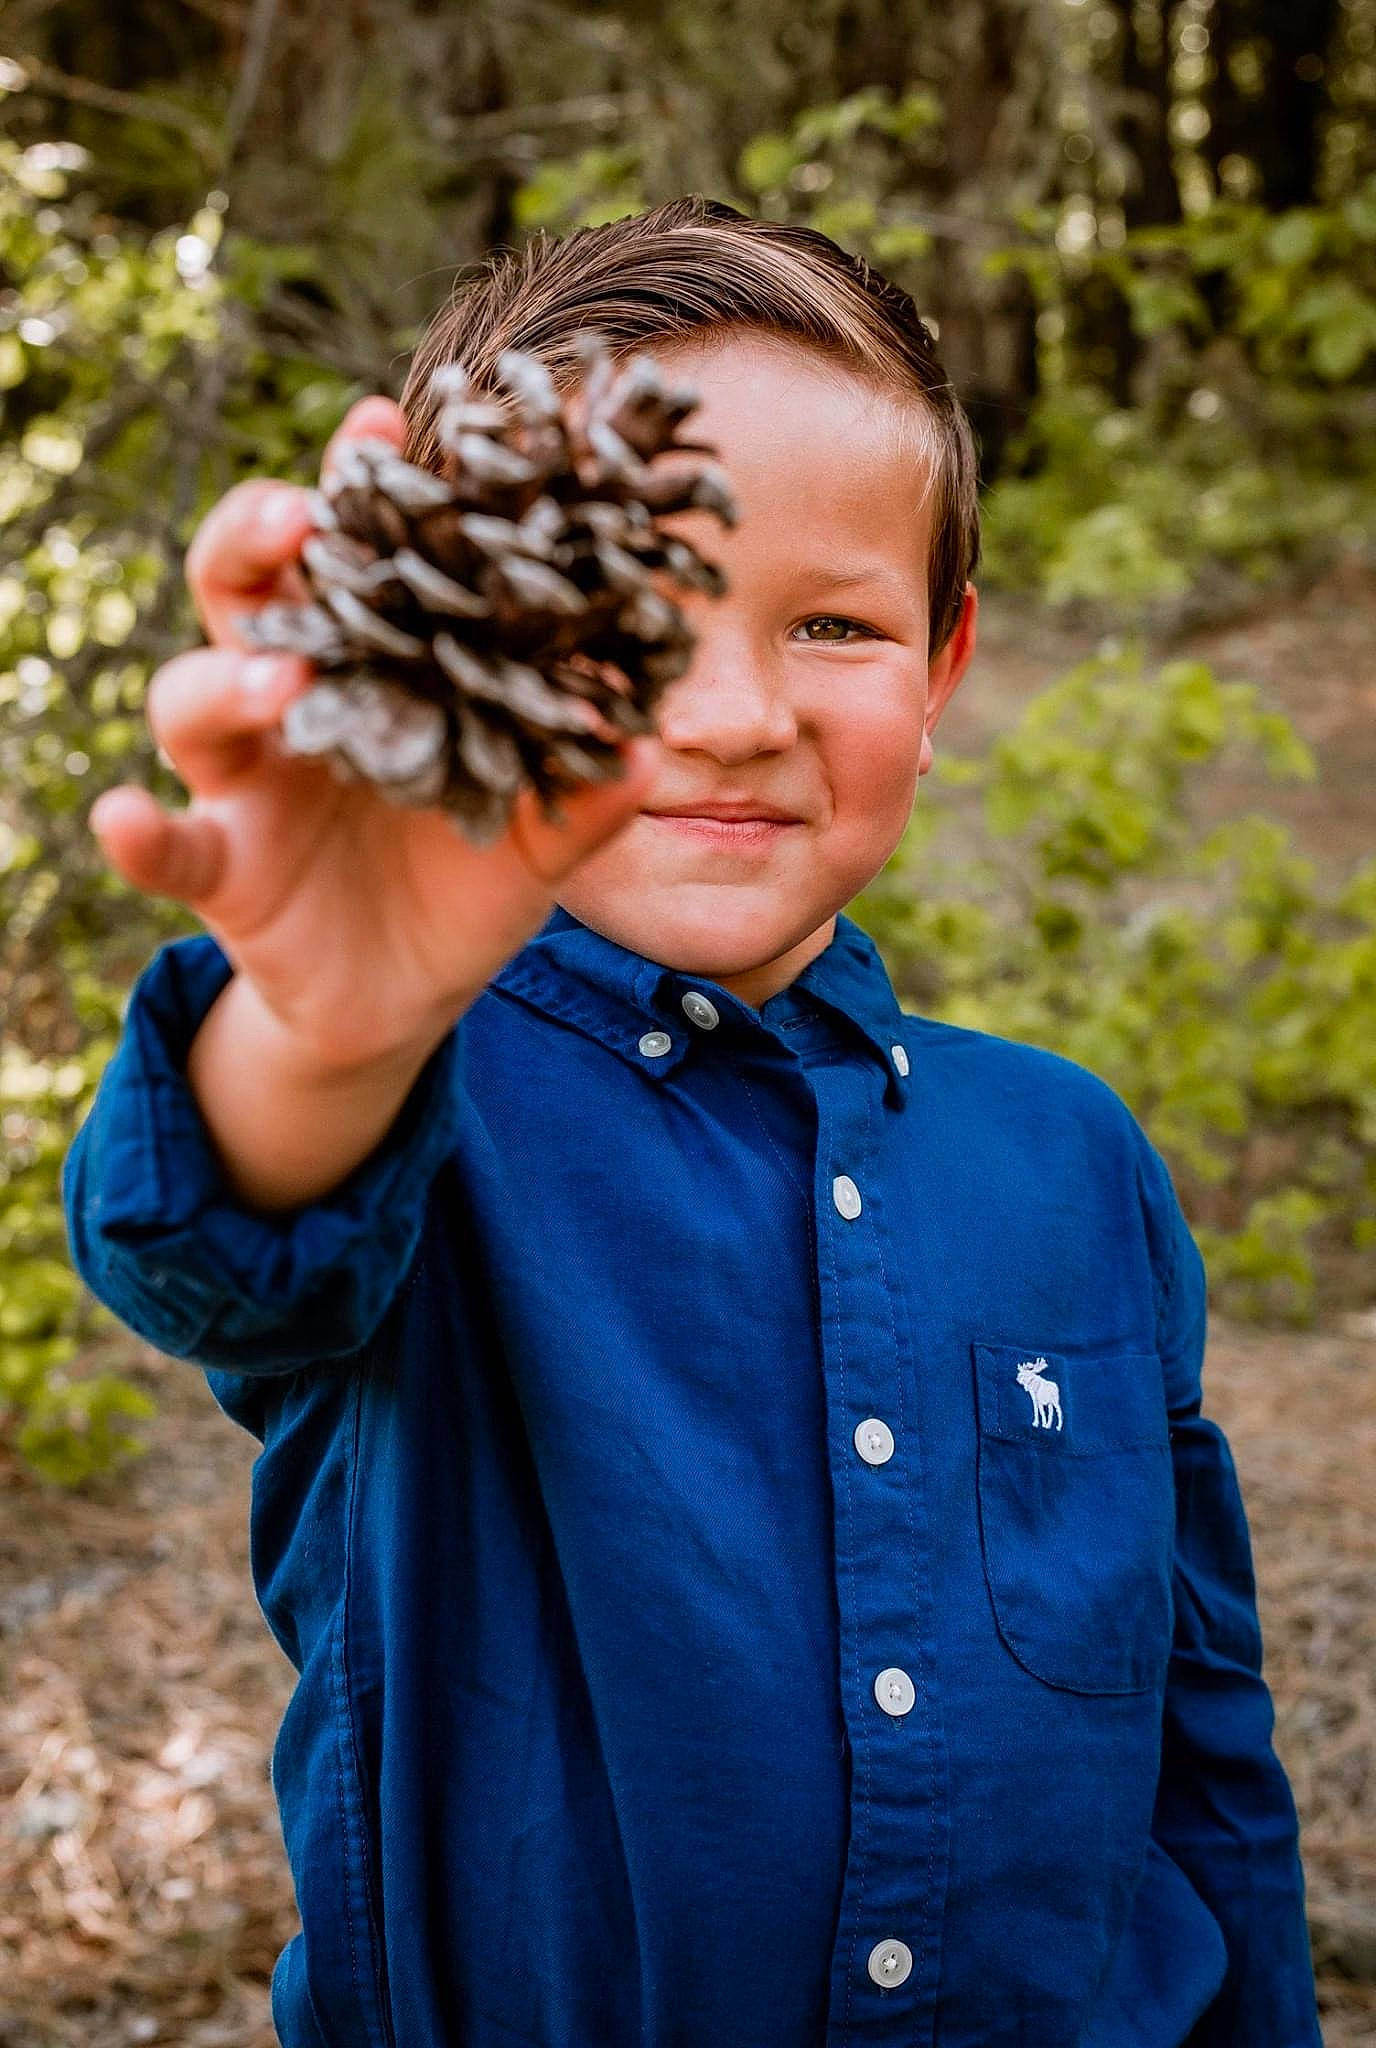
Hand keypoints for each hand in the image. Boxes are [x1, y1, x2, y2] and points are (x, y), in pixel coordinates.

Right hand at [87, 397, 659, 1070]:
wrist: (406, 996)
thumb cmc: (464, 885)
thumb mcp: (536, 842)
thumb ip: (581, 798)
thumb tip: (646, 750)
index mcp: (374, 671)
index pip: (360, 561)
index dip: (363, 490)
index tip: (381, 420)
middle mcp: (294, 703)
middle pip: (245, 593)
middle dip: (257, 540)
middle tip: (299, 517)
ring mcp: (245, 782)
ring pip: (192, 699)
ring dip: (226, 678)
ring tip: (282, 678)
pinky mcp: (221, 866)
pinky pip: (166, 842)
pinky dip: (139, 831)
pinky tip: (126, 817)